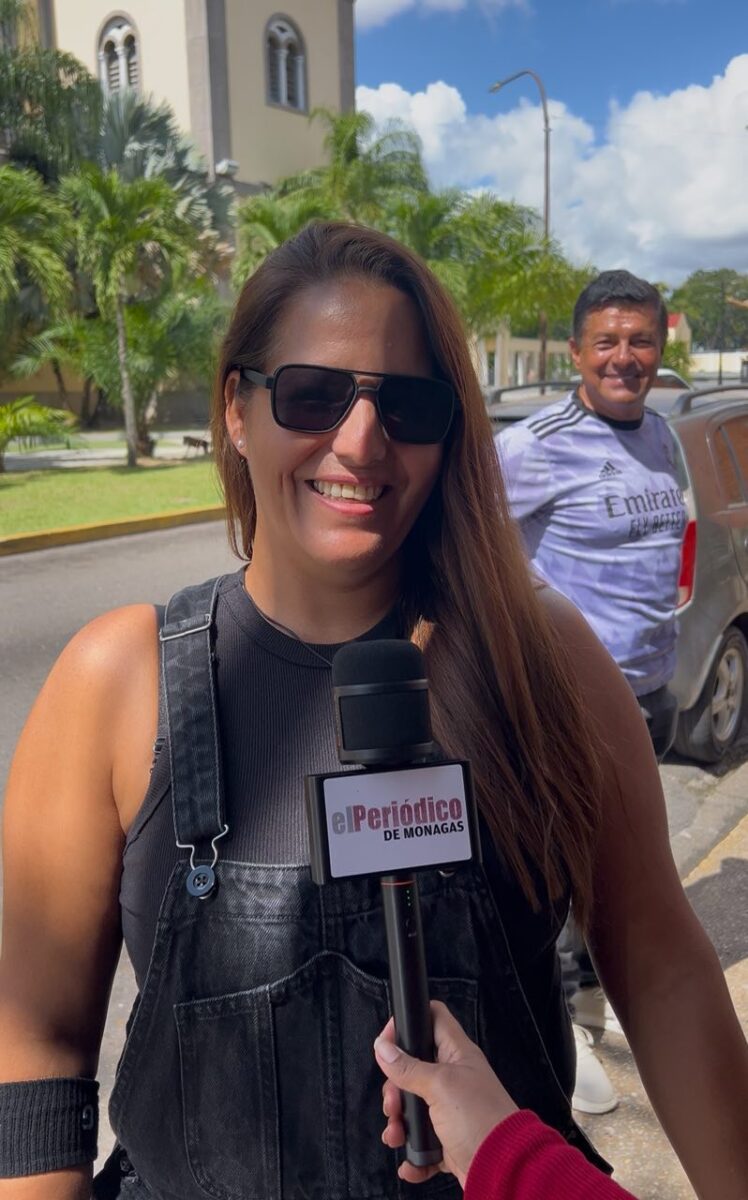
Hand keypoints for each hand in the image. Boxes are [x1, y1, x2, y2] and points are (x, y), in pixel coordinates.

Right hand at [374, 1000, 517, 1186]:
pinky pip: (421, 1141)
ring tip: (396, 1135)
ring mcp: (449, 1109)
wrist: (502, 1168)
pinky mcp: (447, 1139)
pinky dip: (412, 1153)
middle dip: (395, 1088)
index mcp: (457, 1054)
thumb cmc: (479, 1117)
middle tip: (393, 1102)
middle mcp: (452, 1078)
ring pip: (412, 1107)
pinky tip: (410, 1162)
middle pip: (412, 1068)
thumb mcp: (440, 1086)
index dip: (409, 1022)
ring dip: (398, 1123)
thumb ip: (409, 1067)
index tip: (386, 1042)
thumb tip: (383, 1047)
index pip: (433, 1018)